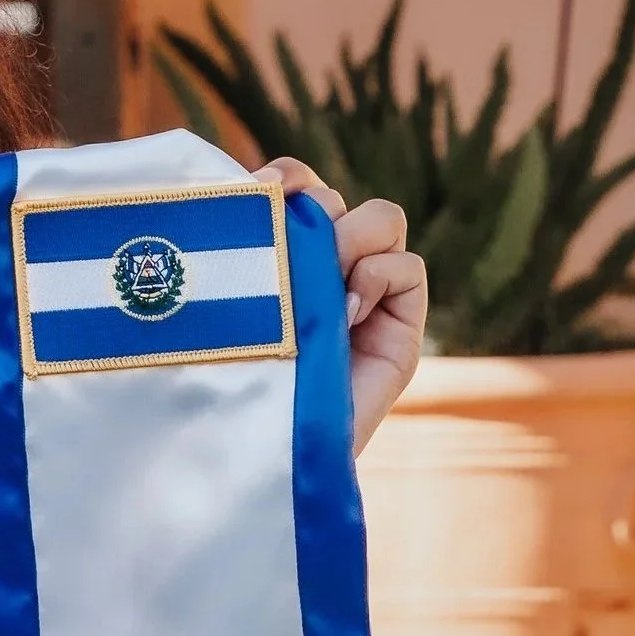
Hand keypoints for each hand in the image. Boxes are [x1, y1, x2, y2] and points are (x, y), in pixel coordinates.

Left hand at [253, 157, 426, 451]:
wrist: (263, 458)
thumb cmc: (227, 387)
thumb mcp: (225, 312)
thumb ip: (240, 262)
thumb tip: (243, 201)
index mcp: (279, 256)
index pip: (295, 187)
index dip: (285, 177)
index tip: (257, 192)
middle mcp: (322, 269)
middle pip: (334, 198)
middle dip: (313, 208)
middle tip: (285, 243)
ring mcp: (364, 295)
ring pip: (381, 218)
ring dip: (351, 236)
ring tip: (322, 281)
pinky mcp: (399, 327)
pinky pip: (409, 266)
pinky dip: (380, 276)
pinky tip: (346, 313)